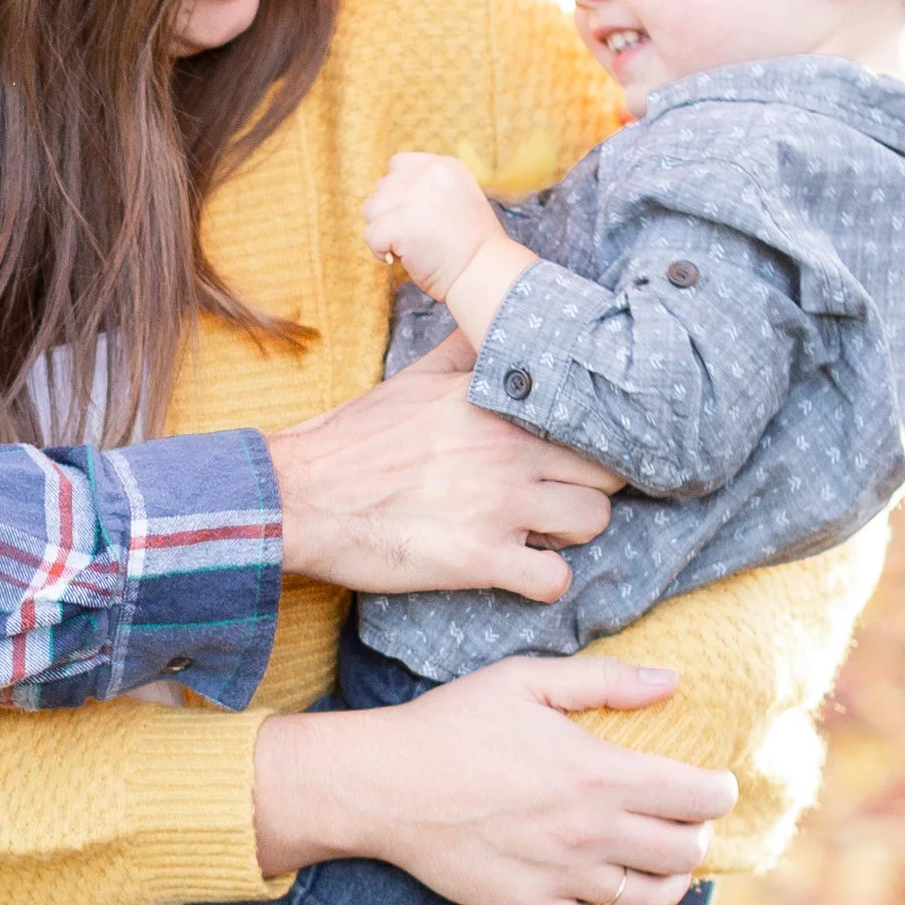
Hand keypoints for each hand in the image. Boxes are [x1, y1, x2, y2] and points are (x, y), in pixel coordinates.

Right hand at [251, 653, 736, 904]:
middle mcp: (590, 832)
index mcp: (600, 773)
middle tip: (679, 821)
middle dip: (695, 835)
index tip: (709, 784)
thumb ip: (604, 680)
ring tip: (653, 864)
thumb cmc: (451, 723)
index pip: (701, 797)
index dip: (719, 790)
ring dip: (665, 881)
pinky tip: (606, 897)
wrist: (382, 785)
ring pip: (651, 899)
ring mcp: (560, 877)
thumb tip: (672, 681)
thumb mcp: (524, 680)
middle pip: (685, 853)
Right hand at [266, 340, 617, 603]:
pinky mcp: (478, 558)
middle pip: (606, 471)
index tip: (570, 455)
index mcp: (495, 400)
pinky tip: (518, 571)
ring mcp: (497, 504)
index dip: (589, 439)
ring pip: (593, 522)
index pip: (587, 413)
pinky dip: (543, 583)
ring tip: (537, 534)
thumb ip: (466, 351)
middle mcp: (507, 447)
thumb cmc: (352, 440)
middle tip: (555, 497)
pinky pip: (554, 580)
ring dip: (571, 534)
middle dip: (587, 487)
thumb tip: (493, 322)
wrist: (298, 496)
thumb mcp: (414, 378)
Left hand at [363, 151, 500, 301]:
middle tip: (417, 236)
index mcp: (444, 166)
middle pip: (382, 189)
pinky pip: (371, 234)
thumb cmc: (469, 245)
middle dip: (390, 215)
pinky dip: (380, 251)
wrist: (484, 273)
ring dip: (384, 231)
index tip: (412, 216)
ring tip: (410, 246)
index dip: (397, 193)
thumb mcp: (456, 199)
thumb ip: (425, 188)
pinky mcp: (401, 223)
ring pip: (371, 210)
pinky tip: (402, 258)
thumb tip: (385, 194)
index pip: (398, 165)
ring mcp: (414, 197)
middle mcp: (429, 174)